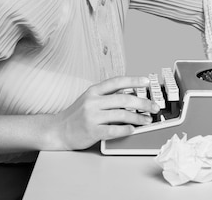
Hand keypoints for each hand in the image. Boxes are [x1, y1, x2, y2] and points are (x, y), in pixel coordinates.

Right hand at [45, 76, 159, 150]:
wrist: (58, 130)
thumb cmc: (77, 115)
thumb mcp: (89, 99)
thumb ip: (107, 95)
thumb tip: (131, 94)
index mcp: (94, 91)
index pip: (116, 82)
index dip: (133, 80)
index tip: (146, 81)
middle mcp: (93, 101)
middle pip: (123, 99)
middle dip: (142, 102)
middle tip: (154, 106)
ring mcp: (92, 116)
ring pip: (121, 114)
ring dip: (138, 118)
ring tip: (147, 120)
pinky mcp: (91, 131)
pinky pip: (113, 130)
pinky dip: (125, 129)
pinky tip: (132, 129)